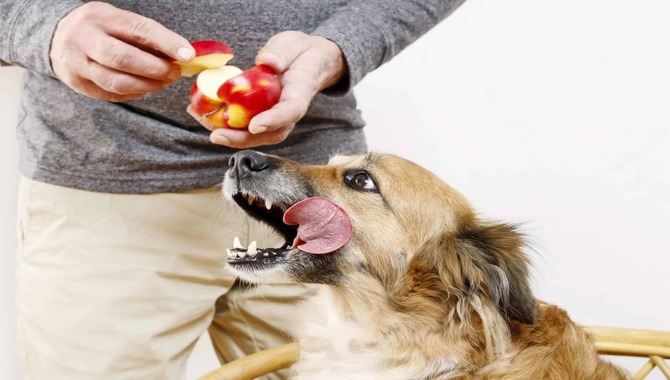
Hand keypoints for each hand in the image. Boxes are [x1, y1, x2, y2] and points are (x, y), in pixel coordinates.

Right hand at [50, 2, 194, 101]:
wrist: (56, 38)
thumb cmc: (100, 29)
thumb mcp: (117, 21)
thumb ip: (144, 36)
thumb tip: (180, 54)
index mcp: (100, 17)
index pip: (138, 30)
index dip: (166, 43)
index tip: (188, 54)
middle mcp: (85, 39)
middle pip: (123, 58)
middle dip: (155, 69)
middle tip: (174, 73)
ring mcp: (78, 64)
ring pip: (117, 81)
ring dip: (147, 85)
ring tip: (163, 82)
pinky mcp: (78, 84)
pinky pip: (112, 94)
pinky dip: (134, 93)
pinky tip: (144, 88)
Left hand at [196, 31, 345, 147]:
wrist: (308, 61)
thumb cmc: (301, 53)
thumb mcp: (293, 45)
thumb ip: (281, 53)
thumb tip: (265, 60)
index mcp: (300, 93)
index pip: (290, 111)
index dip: (272, 120)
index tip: (254, 125)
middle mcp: (288, 111)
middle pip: (270, 132)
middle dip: (243, 138)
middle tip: (217, 136)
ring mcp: (276, 116)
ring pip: (257, 133)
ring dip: (231, 135)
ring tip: (204, 124)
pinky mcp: (263, 114)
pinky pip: (247, 124)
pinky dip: (226, 125)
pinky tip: (204, 116)